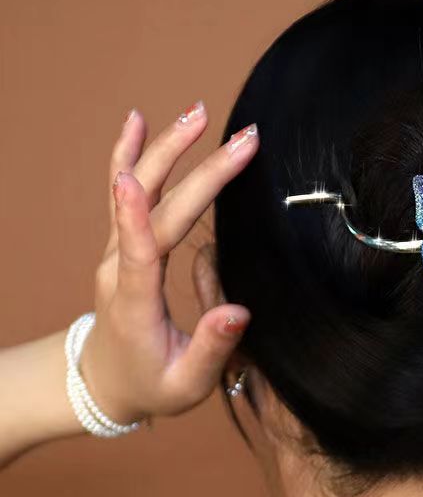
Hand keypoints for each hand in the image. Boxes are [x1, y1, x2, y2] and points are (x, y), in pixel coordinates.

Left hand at [79, 101, 258, 425]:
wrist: (104, 379)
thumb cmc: (151, 384)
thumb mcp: (187, 384)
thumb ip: (212, 349)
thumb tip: (238, 311)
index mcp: (136, 306)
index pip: (138, 257)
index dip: (135, 218)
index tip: (136, 179)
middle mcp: (120, 270)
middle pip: (156, 210)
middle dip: (200, 172)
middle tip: (243, 140)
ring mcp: (116, 252)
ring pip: (138, 188)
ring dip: (166, 149)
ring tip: (197, 112)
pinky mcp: (121, 243)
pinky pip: (124, 190)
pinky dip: (131, 153)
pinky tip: (140, 121)